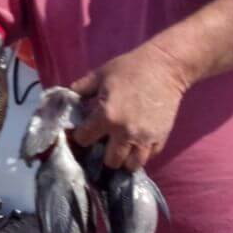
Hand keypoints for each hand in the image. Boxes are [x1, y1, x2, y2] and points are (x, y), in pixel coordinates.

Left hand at [70, 43, 189, 170]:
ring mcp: (145, 137)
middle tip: (104, 142)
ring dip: (124, 158)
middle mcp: (125, 132)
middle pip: (110, 161)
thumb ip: (81, 89)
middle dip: (104, 153)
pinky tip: (136, 143)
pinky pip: (149, 157)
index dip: (80, 135)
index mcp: (107, 115)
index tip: (84, 131)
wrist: (165, 67)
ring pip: (131, 165)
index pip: (84, 139)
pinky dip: (141, 154)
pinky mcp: (161, 138)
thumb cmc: (130, 68)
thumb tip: (67, 99)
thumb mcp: (100, 74)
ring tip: (121, 147)